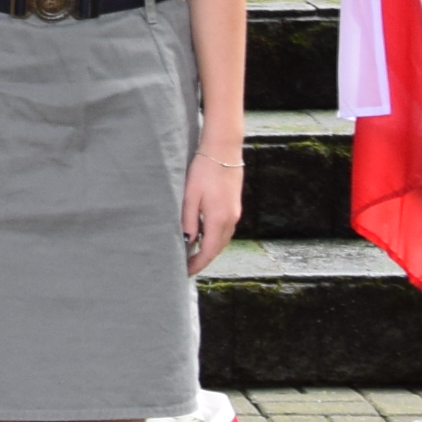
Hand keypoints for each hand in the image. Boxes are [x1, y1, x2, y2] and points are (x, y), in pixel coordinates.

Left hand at [180, 139, 243, 275]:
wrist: (223, 150)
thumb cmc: (203, 170)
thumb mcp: (190, 196)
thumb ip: (189, 221)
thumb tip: (188, 241)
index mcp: (218, 219)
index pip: (208, 251)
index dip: (197, 264)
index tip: (186, 272)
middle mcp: (230, 219)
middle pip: (217, 248)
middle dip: (203, 259)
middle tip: (187, 266)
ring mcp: (235, 213)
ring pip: (222, 239)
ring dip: (209, 248)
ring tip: (192, 253)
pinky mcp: (235, 206)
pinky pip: (225, 229)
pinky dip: (214, 237)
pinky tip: (203, 234)